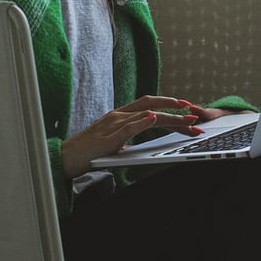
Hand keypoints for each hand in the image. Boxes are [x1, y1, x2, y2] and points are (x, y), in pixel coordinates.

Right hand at [60, 96, 206, 178]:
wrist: (65, 157)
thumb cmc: (89, 151)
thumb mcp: (114, 139)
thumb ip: (130, 135)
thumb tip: (146, 135)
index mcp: (121, 115)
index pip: (149, 105)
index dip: (168, 103)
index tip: (186, 107)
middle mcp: (119, 115)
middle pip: (152, 106)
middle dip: (176, 110)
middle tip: (195, 114)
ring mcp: (113, 125)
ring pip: (146, 116)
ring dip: (169, 118)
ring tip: (186, 120)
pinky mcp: (108, 137)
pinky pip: (128, 127)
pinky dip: (142, 122)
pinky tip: (154, 118)